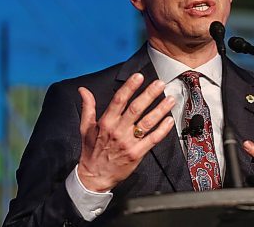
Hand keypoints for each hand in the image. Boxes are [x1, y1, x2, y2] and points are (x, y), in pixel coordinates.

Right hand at [77, 73, 174, 191]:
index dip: (130, 87)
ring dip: (160, 109)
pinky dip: (162, 129)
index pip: (119, 100)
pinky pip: (152, 139)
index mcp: (106, 122)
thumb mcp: (86, 128)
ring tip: (170, 99)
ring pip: (147, 122)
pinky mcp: (137, 153)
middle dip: (149, 94)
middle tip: (160, 84)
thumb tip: (83, 90)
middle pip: (136, 108)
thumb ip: (87, 107)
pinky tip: (169, 120)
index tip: (139, 76)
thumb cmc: (91, 151)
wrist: (94, 177)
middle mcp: (118, 131)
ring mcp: (128, 142)